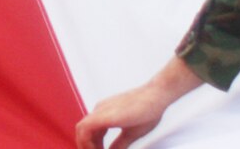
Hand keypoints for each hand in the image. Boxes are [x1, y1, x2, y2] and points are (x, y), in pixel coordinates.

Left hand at [76, 58, 203, 148]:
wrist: (157, 95)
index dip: (91, 146)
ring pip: (81, 129)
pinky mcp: (105, 114)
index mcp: (104, 113)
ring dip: (86, 145)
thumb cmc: (148, 111)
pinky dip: (88, 142)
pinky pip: (86, 129)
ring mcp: (101, 110)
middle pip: (82, 130)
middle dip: (86, 146)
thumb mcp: (131, 132)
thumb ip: (120, 143)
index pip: (89, 131)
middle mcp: (99, 110)